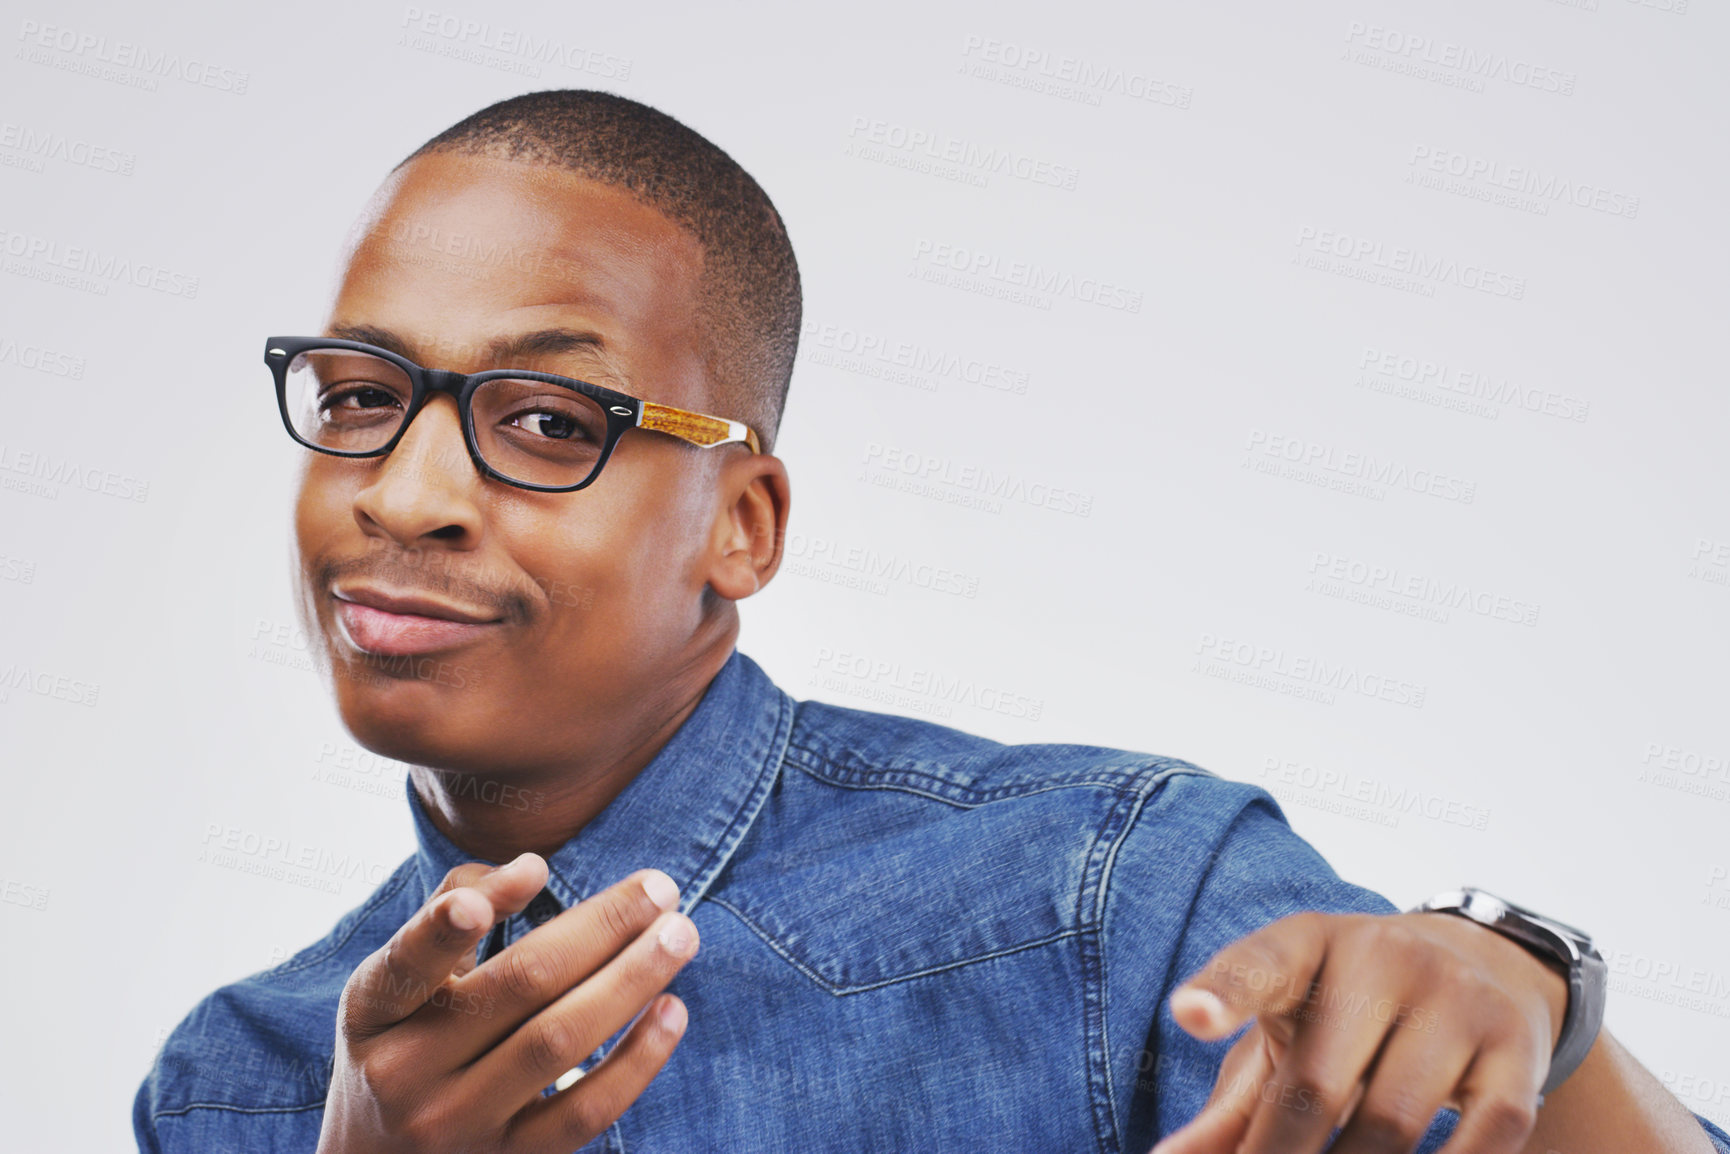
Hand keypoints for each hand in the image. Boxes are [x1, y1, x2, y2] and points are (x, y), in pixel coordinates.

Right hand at [316, 853, 699, 1153]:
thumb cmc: (403, 1041)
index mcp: (373, 1013)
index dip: (459, 919)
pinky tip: (672, 1009)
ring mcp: (459, 1124)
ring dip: (631, 981)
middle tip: (662, 887)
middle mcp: (406, 1073)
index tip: (535, 869)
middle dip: (600, 928)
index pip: (410, 963)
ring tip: (680, 934)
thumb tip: (531, 869)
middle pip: (518, 987)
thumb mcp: (398, 980)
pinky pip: (585, 1112)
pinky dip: (637, 1060)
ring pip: (558, 1043)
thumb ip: (452, 907)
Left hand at [1151, 910, 1569, 1153]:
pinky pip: (1484, 1138)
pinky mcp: (1516, 1051)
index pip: (1261, 964)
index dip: (1225, 993)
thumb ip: (1232, 1104)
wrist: (1484, 965)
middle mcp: (1383, 958)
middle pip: (1318, 1082)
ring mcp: (1457, 1000)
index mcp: (1308, 944)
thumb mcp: (1287, 1030)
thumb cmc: (1350, 1012)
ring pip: (1392, 1123)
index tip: (1188, 1016)